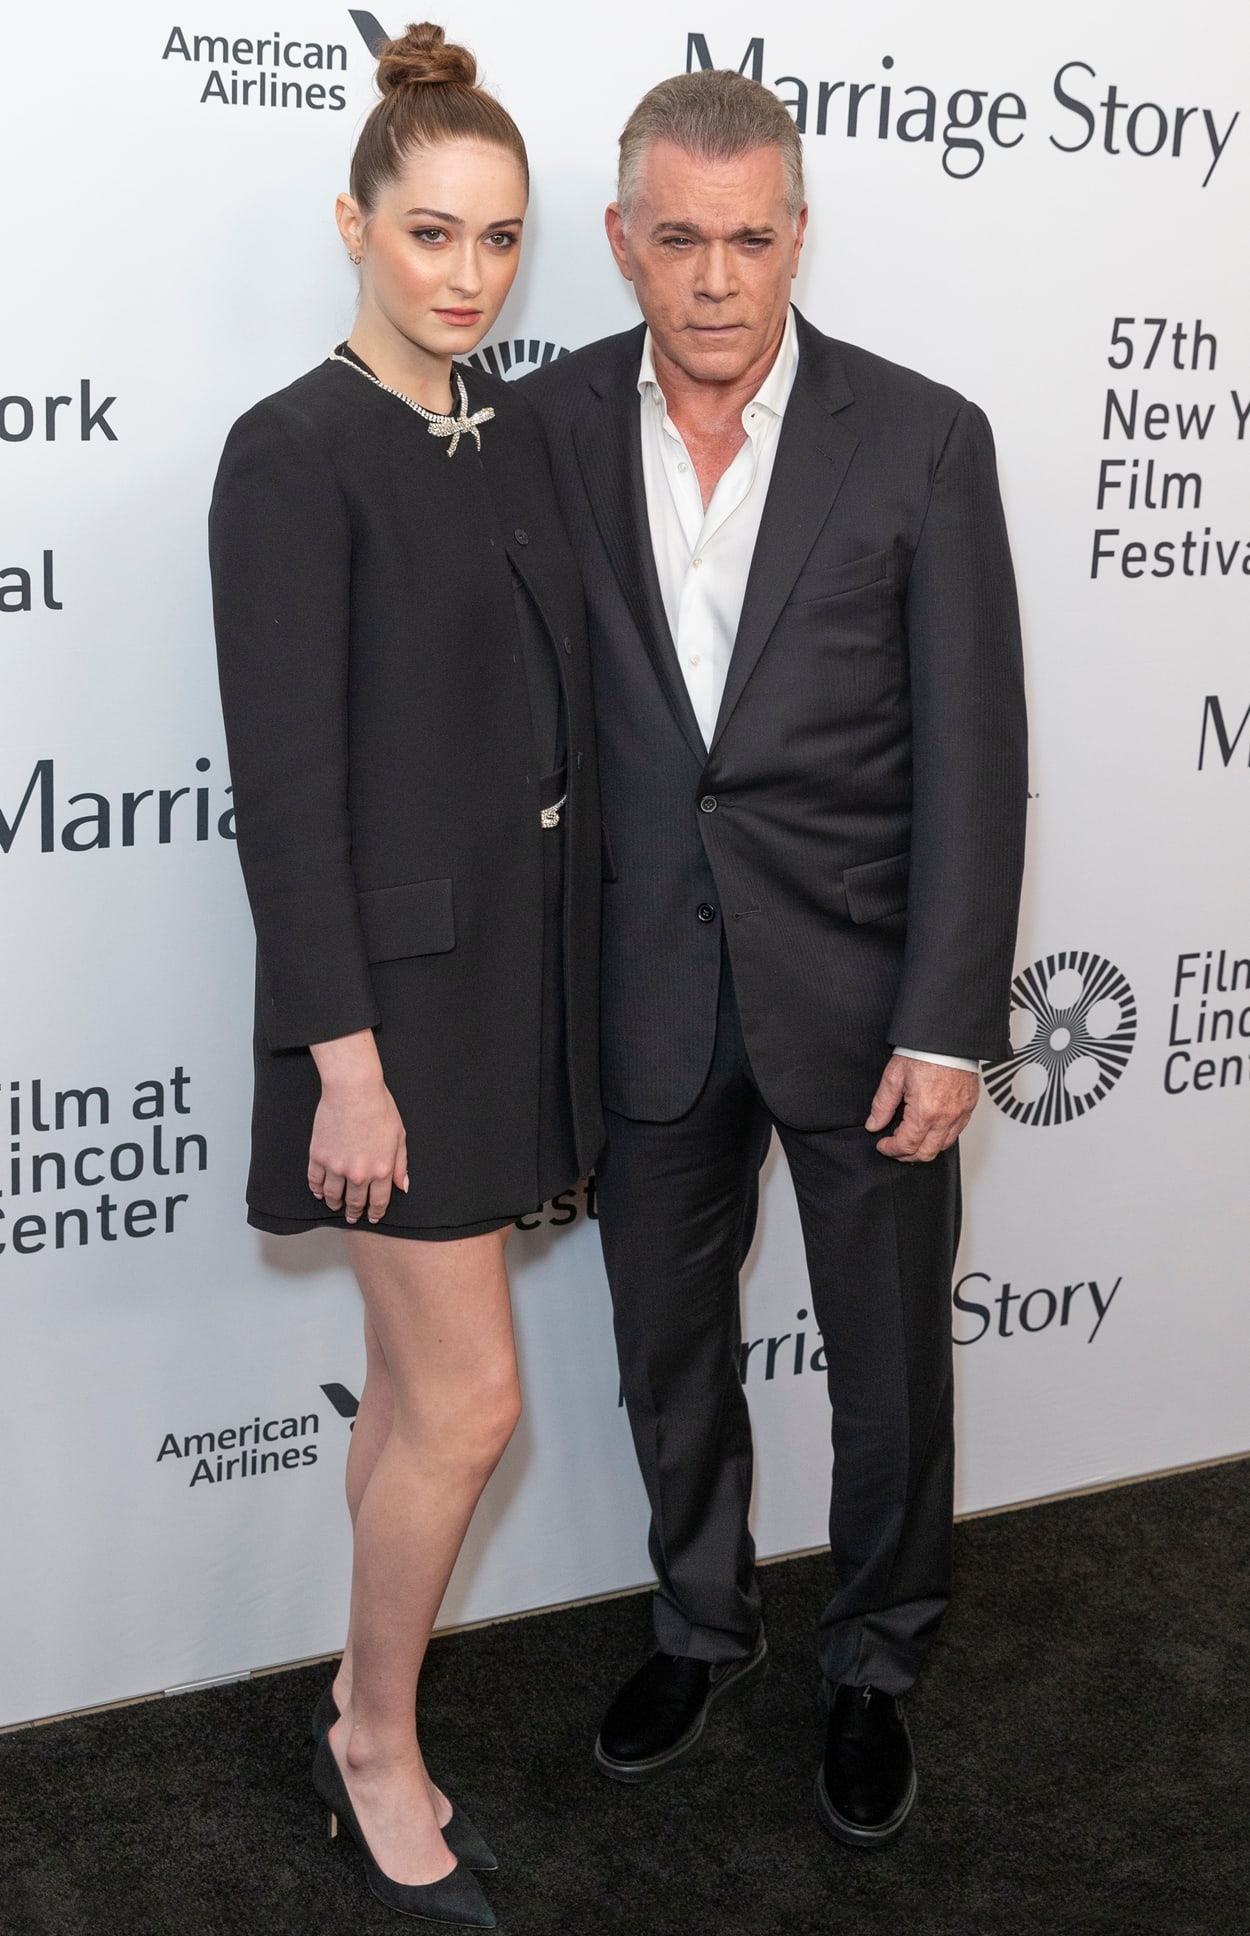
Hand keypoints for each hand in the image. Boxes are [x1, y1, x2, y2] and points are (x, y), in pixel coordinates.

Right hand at [308, 1030, 408, 1223]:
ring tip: (335, 1205)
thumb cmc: (379, 1108)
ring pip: (332, 1196)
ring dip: (334, 1204)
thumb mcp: (399, 1136)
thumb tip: (403, 1185)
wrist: (353, 1090)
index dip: (375, 1212)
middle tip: (352, 1216)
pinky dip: (316, 1189)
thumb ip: (401, 1164)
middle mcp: (358, 1174)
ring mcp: (336, 1167)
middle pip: (354, 1202)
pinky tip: (319, 1192)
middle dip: (354, 1212)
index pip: (378, 1201)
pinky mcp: (318, 1157)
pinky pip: (314, 1181)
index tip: (372, 1217)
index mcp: (381, 1170)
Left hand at [865, 1055, 978, 1162]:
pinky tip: (930, 1129)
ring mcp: (961, 1113)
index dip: (891, 1149)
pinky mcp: (970, 1107)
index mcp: (925, 1112)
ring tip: (912, 1139)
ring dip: (925, 1148)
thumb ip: (882, 1105)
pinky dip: (942, 1137)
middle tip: (895, 1147)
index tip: (883, 1145)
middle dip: (907, 1155)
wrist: (948, 1037)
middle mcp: (946, 1117)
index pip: (906, 1145)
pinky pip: (957, 1132)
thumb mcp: (894, 1077)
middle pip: (926, 1153)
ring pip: (943, 1146)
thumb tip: (874, 1125)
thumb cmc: (924, 1051)